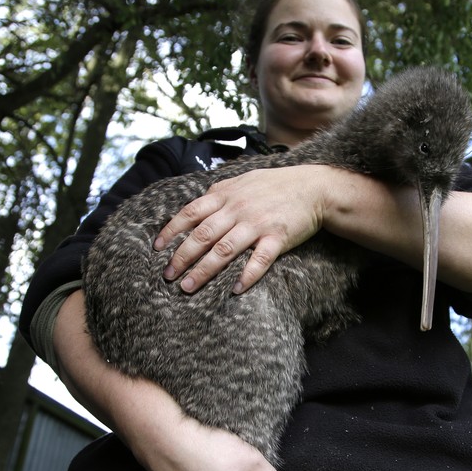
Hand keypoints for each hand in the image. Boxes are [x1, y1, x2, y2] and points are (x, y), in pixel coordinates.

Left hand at [153, 165, 329, 292]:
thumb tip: (198, 208)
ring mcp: (257, 223)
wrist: (314, 187)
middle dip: (181, 257)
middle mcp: (238, 209)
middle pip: (202, 235)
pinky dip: (247, 276)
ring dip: (204, 270)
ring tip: (189, 287)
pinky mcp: (277, 237)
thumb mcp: (243, 181)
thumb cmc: (277, 185)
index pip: (191, 213)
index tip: (158, 248)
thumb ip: (220, 193)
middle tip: (168, 276)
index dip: (172, 231)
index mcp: (226, 195)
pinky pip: (259, 260)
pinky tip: (235, 289)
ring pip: (224, 250)